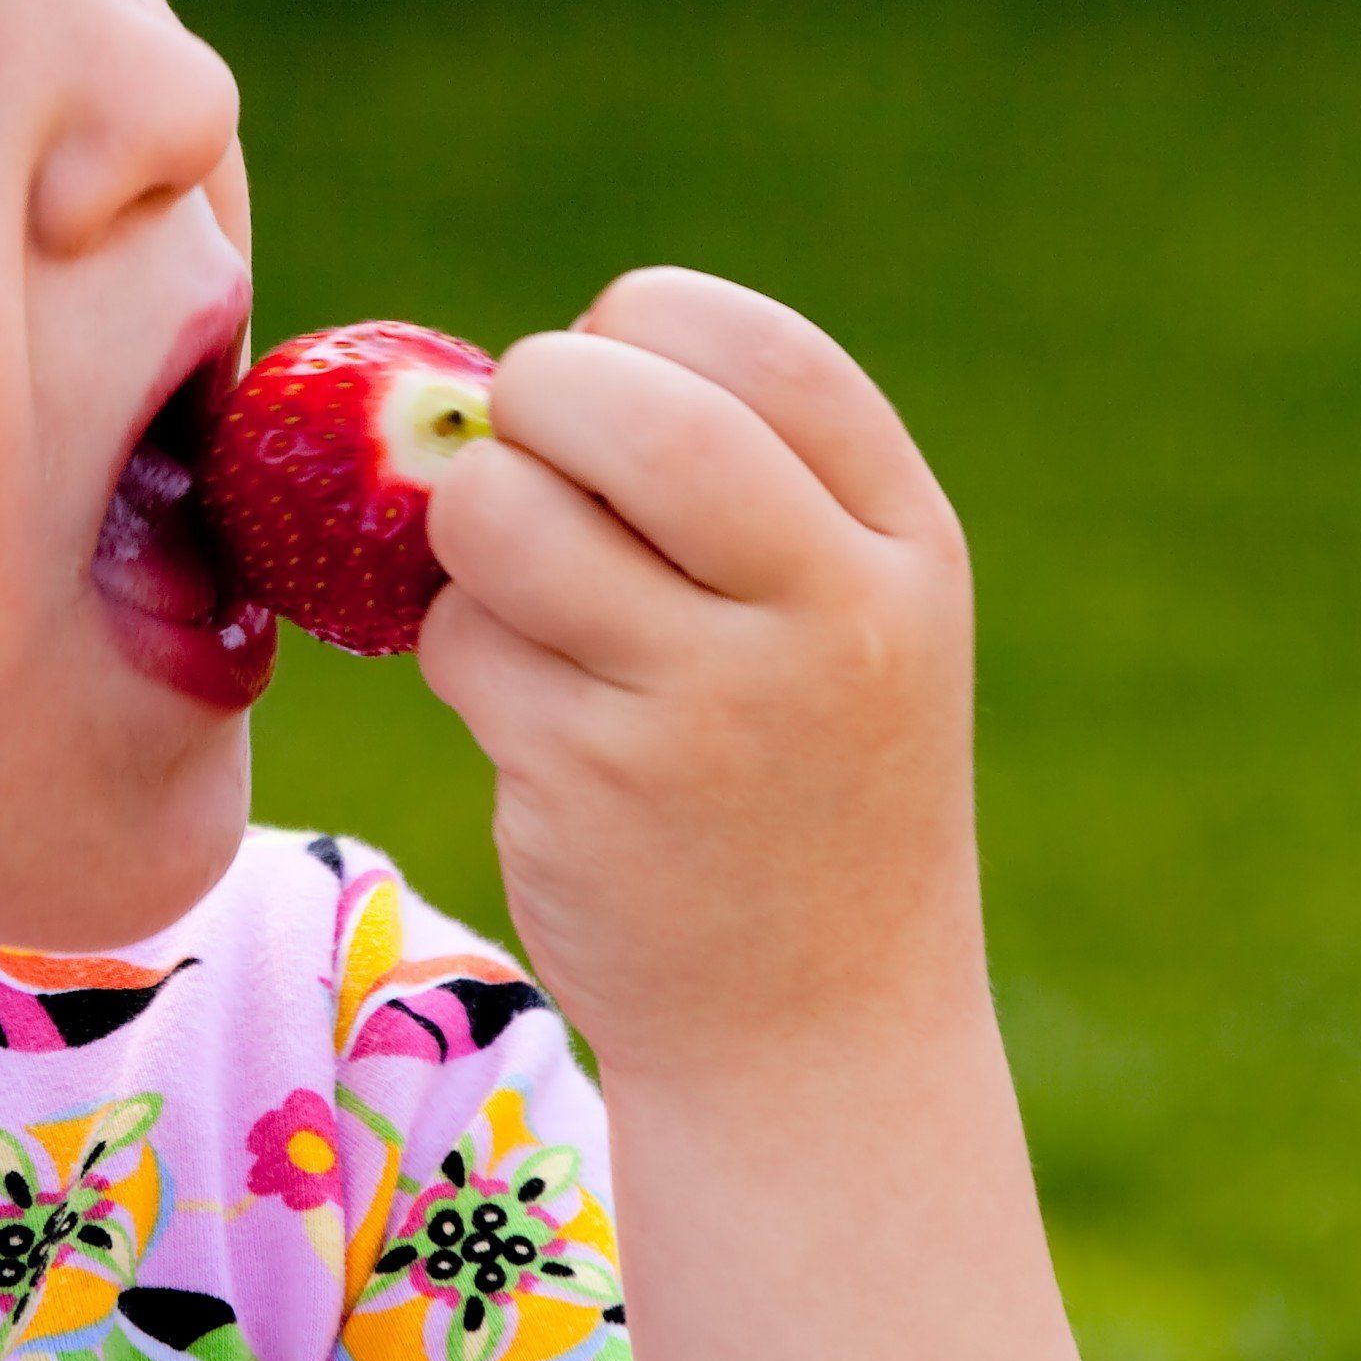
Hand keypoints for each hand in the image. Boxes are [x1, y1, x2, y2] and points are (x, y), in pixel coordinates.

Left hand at [417, 266, 980, 1084]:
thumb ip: (730, 474)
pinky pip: (458, 639)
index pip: (752, 342)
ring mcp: (709, 701)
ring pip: (501, 511)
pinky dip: (462, 653)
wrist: (815, 1030)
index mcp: (902, 538)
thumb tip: (500, 378)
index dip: (635, 331)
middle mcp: (829, 609)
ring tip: (526, 592)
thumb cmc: (799, 773)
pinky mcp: (590, 780)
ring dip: (470, 528)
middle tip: (524, 458)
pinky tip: (533, 714)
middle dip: (528, 400)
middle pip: (620, 403)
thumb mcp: (839, 611)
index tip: (612, 388)